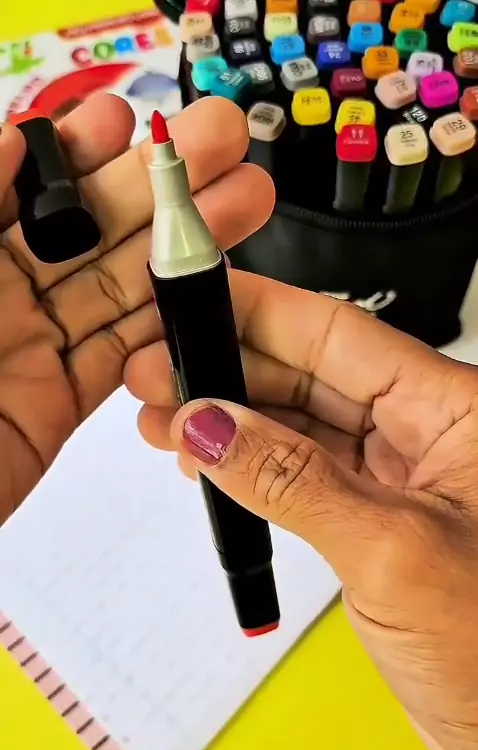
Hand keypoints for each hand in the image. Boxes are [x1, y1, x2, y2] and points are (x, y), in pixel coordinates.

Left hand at [0, 95, 273, 525]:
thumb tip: (15, 135)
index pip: (31, 190)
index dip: (82, 150)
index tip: (132, 121)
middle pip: (89, 231)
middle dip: (158, 188)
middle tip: (218, 145)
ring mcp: (28, 349)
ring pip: (117, 290)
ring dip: (181, 252)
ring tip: (241, 204)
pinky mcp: (54, 405)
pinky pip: (119, 358)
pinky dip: (163, 327)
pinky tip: (206, 291)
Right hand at [125, 270, 477, 749]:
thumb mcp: (390, 552)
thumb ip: (292, 481)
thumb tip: (211, 425)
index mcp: (455, 412)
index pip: (344, 334)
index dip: (263, 312)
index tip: (196, 301)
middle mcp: (427, 435)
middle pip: (314, 373)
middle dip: (231, 368)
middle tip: (156, 369)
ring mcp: (398, 481)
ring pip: (301, 424)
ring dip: (231, 418)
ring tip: (163, 418)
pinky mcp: (373, 523)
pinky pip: (303, 475)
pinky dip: (251, 468)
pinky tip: (208, 461)